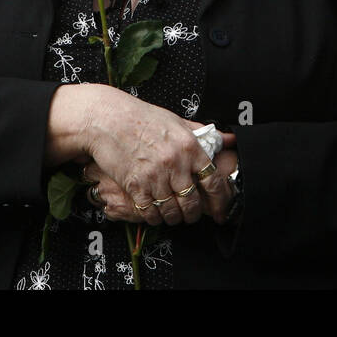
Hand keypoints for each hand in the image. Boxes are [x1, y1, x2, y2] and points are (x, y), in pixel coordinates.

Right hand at [81, 88, 215, 225]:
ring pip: (172, 211)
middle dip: (194, 214)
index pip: (214, 181)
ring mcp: (155, 176)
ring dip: (174, 218)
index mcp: (190, 146)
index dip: (220, 201)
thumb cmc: (142, 118)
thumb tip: (229, 140)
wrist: (107, 119)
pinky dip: (154, 217)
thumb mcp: (177, 121)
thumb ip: (202, 134)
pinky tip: (154, 213)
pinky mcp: (136, 186)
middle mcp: (175, 163)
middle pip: (193, 202)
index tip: (220, 210)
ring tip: (173, 215)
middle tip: (191, 214)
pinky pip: (150, 212)